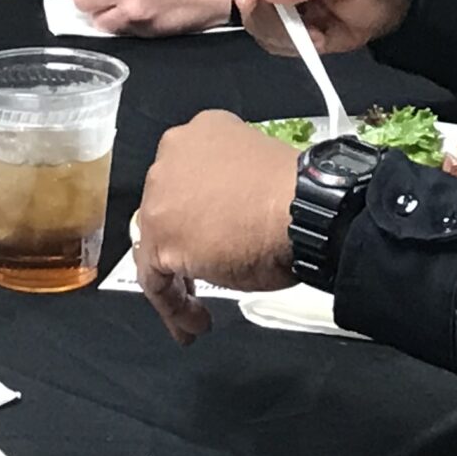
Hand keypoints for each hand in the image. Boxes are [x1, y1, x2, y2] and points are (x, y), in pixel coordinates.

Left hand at [135, 110, 301, 343]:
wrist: (301, 210)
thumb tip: (232, 217)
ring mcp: (161, 196)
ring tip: (197, 311)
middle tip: (198, 276)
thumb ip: (230, 188)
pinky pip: (157, 281)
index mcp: (200, 134)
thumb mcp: (256, 173)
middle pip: (164, 210)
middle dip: (180, 246)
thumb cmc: (295, 194)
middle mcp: (172, 157)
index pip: (183, 180)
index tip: (205, 237)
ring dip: (176, 284)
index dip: (193, 214)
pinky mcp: (161, 239)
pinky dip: (174, 307)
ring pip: (155, 247)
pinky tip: (196, 321)